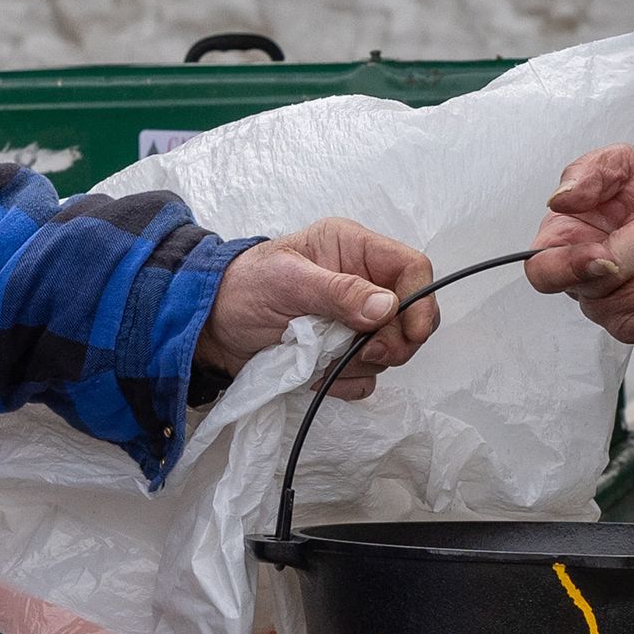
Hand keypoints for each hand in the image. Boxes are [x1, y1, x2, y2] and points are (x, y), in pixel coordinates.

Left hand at [203, 218, 438, 398]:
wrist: (212, 325)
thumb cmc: (243, 287)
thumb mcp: (288, 280)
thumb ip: (338, 291)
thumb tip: (387, 306)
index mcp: (355, 250)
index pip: (411, 268)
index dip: (421, 300)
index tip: (412, 332)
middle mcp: (362, 284)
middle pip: (410, 317)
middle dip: (391, 341)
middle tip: (362, 352)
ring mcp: (354, 323)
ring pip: (390, 352)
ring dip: (359, 363)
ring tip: (320, 357)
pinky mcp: (342, 355)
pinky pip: (366, 379)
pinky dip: (345, 383)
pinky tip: (317, 374)